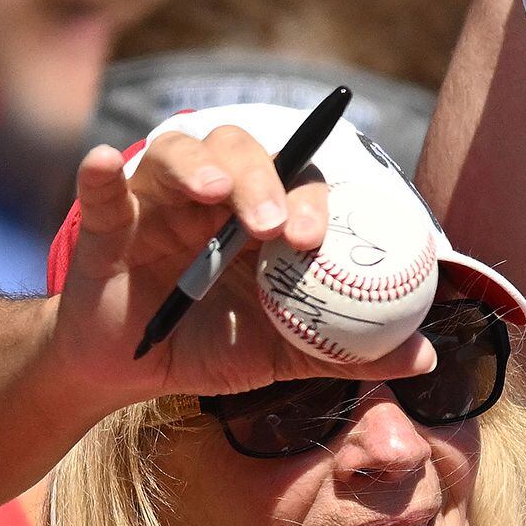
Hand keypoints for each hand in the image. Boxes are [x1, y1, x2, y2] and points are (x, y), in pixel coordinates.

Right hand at [58, 123, 385, 398]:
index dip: (309, 199)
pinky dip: (100, 173)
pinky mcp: (103, 225)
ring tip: (214, 195)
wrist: (126, 373)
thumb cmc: (205, 345)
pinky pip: (100, 190)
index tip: (314, 239)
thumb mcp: (280, 352)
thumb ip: (345, 350)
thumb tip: (424, 354)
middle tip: (273, 225)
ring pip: (177, 152)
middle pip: (240, 152)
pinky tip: (103, 162)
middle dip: (262, 179)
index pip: (293, 181)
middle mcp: (208, 196)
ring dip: (199, 164)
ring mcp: (155, 202)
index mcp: (256, 215)